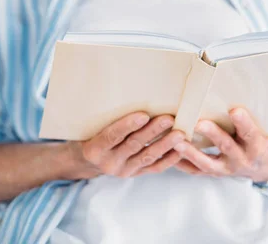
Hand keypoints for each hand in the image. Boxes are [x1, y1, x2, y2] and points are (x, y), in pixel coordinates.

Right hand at [63, 112, 184, 179]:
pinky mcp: (135, 174)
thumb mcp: (90, 126)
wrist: (87, 161)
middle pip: (133, 145)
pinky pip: (154, 168)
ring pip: (147, 157)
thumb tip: (126, 91)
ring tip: (180, 134)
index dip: (127, 125)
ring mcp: (123, 171)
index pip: (112, 136)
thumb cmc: (90, 134)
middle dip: (152, 132)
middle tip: (169, 119)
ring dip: (165, 145)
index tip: (143, 114)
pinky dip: (169, 159)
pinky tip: (180, 150)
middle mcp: (109, 163)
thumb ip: (105, 116)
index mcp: (94, 149)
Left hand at [173, 108, 267, 182]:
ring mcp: (228, 169)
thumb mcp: (261, 130)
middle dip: (213, 135)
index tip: (234, 110)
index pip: (250, 133)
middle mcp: (242, 159)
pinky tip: (170, 155)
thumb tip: (228, 92)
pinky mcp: (216, 174)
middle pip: (227, 146)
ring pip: (208, 163)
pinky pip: (198, 171)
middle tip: (199, 123)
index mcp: (256, 145)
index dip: (243, 122)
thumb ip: (247, 118)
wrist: (265, 167)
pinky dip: (183, 164)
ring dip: (192, 153)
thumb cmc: (261, 140)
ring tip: (177, 143)